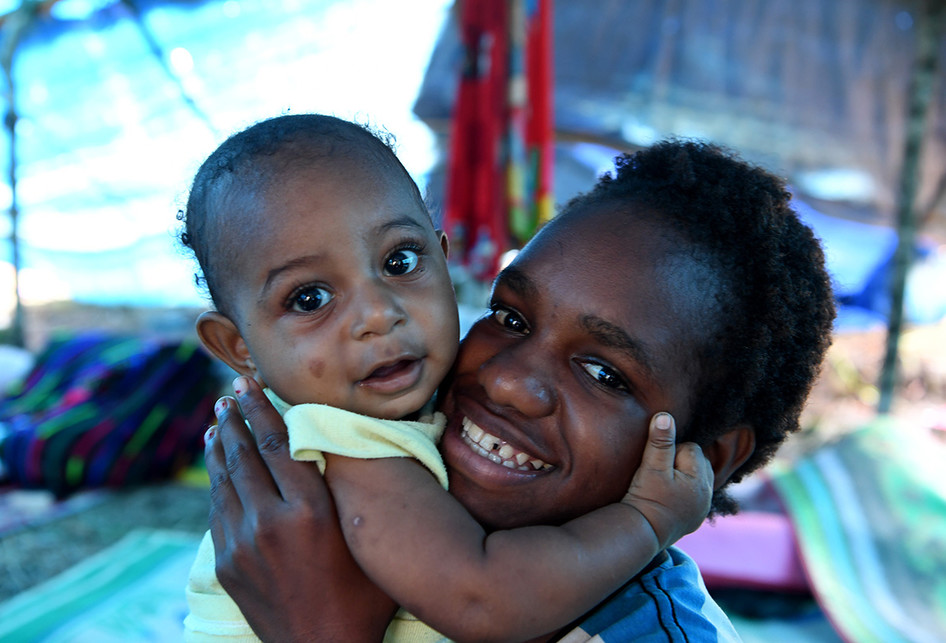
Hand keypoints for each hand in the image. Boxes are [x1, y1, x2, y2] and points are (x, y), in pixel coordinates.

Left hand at [205, 376, 396, 641]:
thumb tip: (339, 447)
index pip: (279, 444)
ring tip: (217, 419)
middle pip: (245, 455)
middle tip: (229, 391)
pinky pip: (218, 510)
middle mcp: (269, 522)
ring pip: (224, 480)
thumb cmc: (363, 595)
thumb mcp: (368, 538)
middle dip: (236, 419)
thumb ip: (352, 492)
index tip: (251, 383)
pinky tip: (218, 465)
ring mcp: (242, 544)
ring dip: (219, 445)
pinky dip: (216, 480)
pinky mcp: (227, 564)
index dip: (263, 409)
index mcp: (309, 511)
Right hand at [621, 412, 712, 548]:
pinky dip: (684, 492)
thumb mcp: (651, 467)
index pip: (691, 448)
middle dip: (681, 462)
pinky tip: (668, 498)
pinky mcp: (694, 519)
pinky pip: (695, 496)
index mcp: (700, 479)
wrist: (641, 533)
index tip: (657, 466)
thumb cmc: (646, 498)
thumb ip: (660, 441)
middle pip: (699, 462)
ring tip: (664, 484)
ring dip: (684, 476)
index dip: (671, 451)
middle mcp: (706, 494)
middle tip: (660, 473)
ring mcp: (701, 508)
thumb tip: (665, 416)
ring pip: (698, 479)